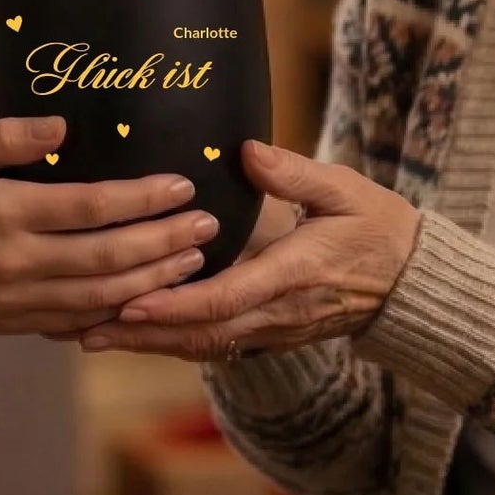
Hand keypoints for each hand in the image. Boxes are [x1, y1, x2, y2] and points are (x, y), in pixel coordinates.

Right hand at [0, 116, 216, 334]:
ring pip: (100, 298)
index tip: (181, 184)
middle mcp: (14, 264)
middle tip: (207, 225)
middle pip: (108, 258)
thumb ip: (4, 137)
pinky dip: (116, 313)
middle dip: (164, 242)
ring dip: (152, 280)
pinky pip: (75, 323)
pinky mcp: (11, 323)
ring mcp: (14, 300)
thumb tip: (62, 127)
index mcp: (1, 215)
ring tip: (193, 260)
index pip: (89, 208)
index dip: (142, 198)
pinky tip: (147, 297)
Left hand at [75, 140, 419, 360]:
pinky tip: (130, 334)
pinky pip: (213, 344)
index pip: (229, 297)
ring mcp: (273, 330)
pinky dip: (169, 342)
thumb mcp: (343, 189)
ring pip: (202, 344)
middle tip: (83, 327)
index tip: (131, 302)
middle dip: (142, 333)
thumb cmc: (376, 226)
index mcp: (296, 273)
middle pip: (201, 332)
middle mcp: (279, 312)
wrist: (411, 283)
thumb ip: (293, 172)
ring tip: (88, 334)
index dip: (177, 304)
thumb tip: (247, 150)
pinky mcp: (268, 335)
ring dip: (146, 343)